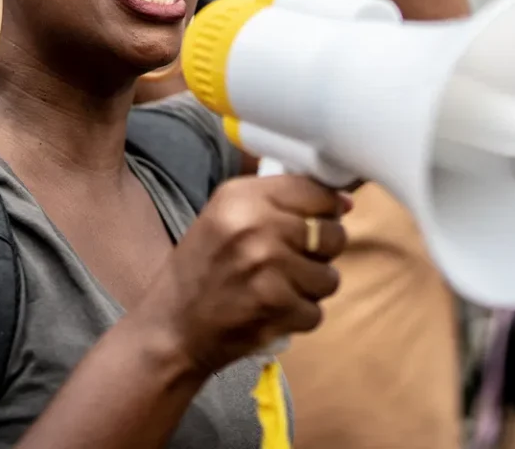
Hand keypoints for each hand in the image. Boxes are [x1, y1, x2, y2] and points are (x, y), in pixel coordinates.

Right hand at [139, 175, 348, 373]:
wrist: (172, 326)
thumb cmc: (202, 267)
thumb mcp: (225, 215)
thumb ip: (276, 200)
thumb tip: (342, 202)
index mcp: (241, 197)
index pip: (315, 190)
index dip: (326, 206)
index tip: (323, 217)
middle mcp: (256, 226)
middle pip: (331, 233)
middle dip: (322, 250)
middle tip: (294, 259)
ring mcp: (268, 268)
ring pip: (330, 276)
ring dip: (311, 288)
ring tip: (280, 287)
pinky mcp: (276, 307)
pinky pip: (317, 311)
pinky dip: (299, 316)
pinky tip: (272, 310)